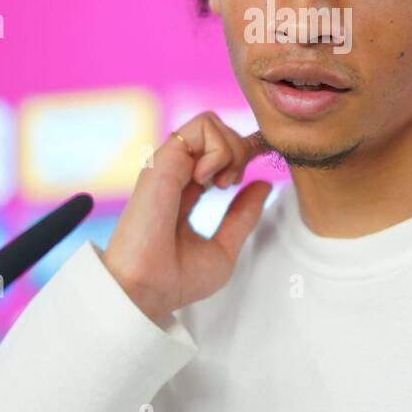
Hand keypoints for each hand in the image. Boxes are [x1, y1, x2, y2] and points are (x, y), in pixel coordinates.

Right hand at [100, 112, 271, 322]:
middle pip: (219, 131)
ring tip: (222, 184)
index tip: (263, 163)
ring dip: (231, 149)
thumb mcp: (223, 246)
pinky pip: (203, 126)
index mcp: (187, 189)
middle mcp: (177, 173)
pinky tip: (210, 182)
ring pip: (212, 122)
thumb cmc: (177, 278)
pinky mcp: (165, 159)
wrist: (147, 289)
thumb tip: (263, 184)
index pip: (219, 153)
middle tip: (231, 185)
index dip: (246, 150)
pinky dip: (220, 150)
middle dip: (241, 150)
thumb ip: (243, 215)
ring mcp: (169, 164)